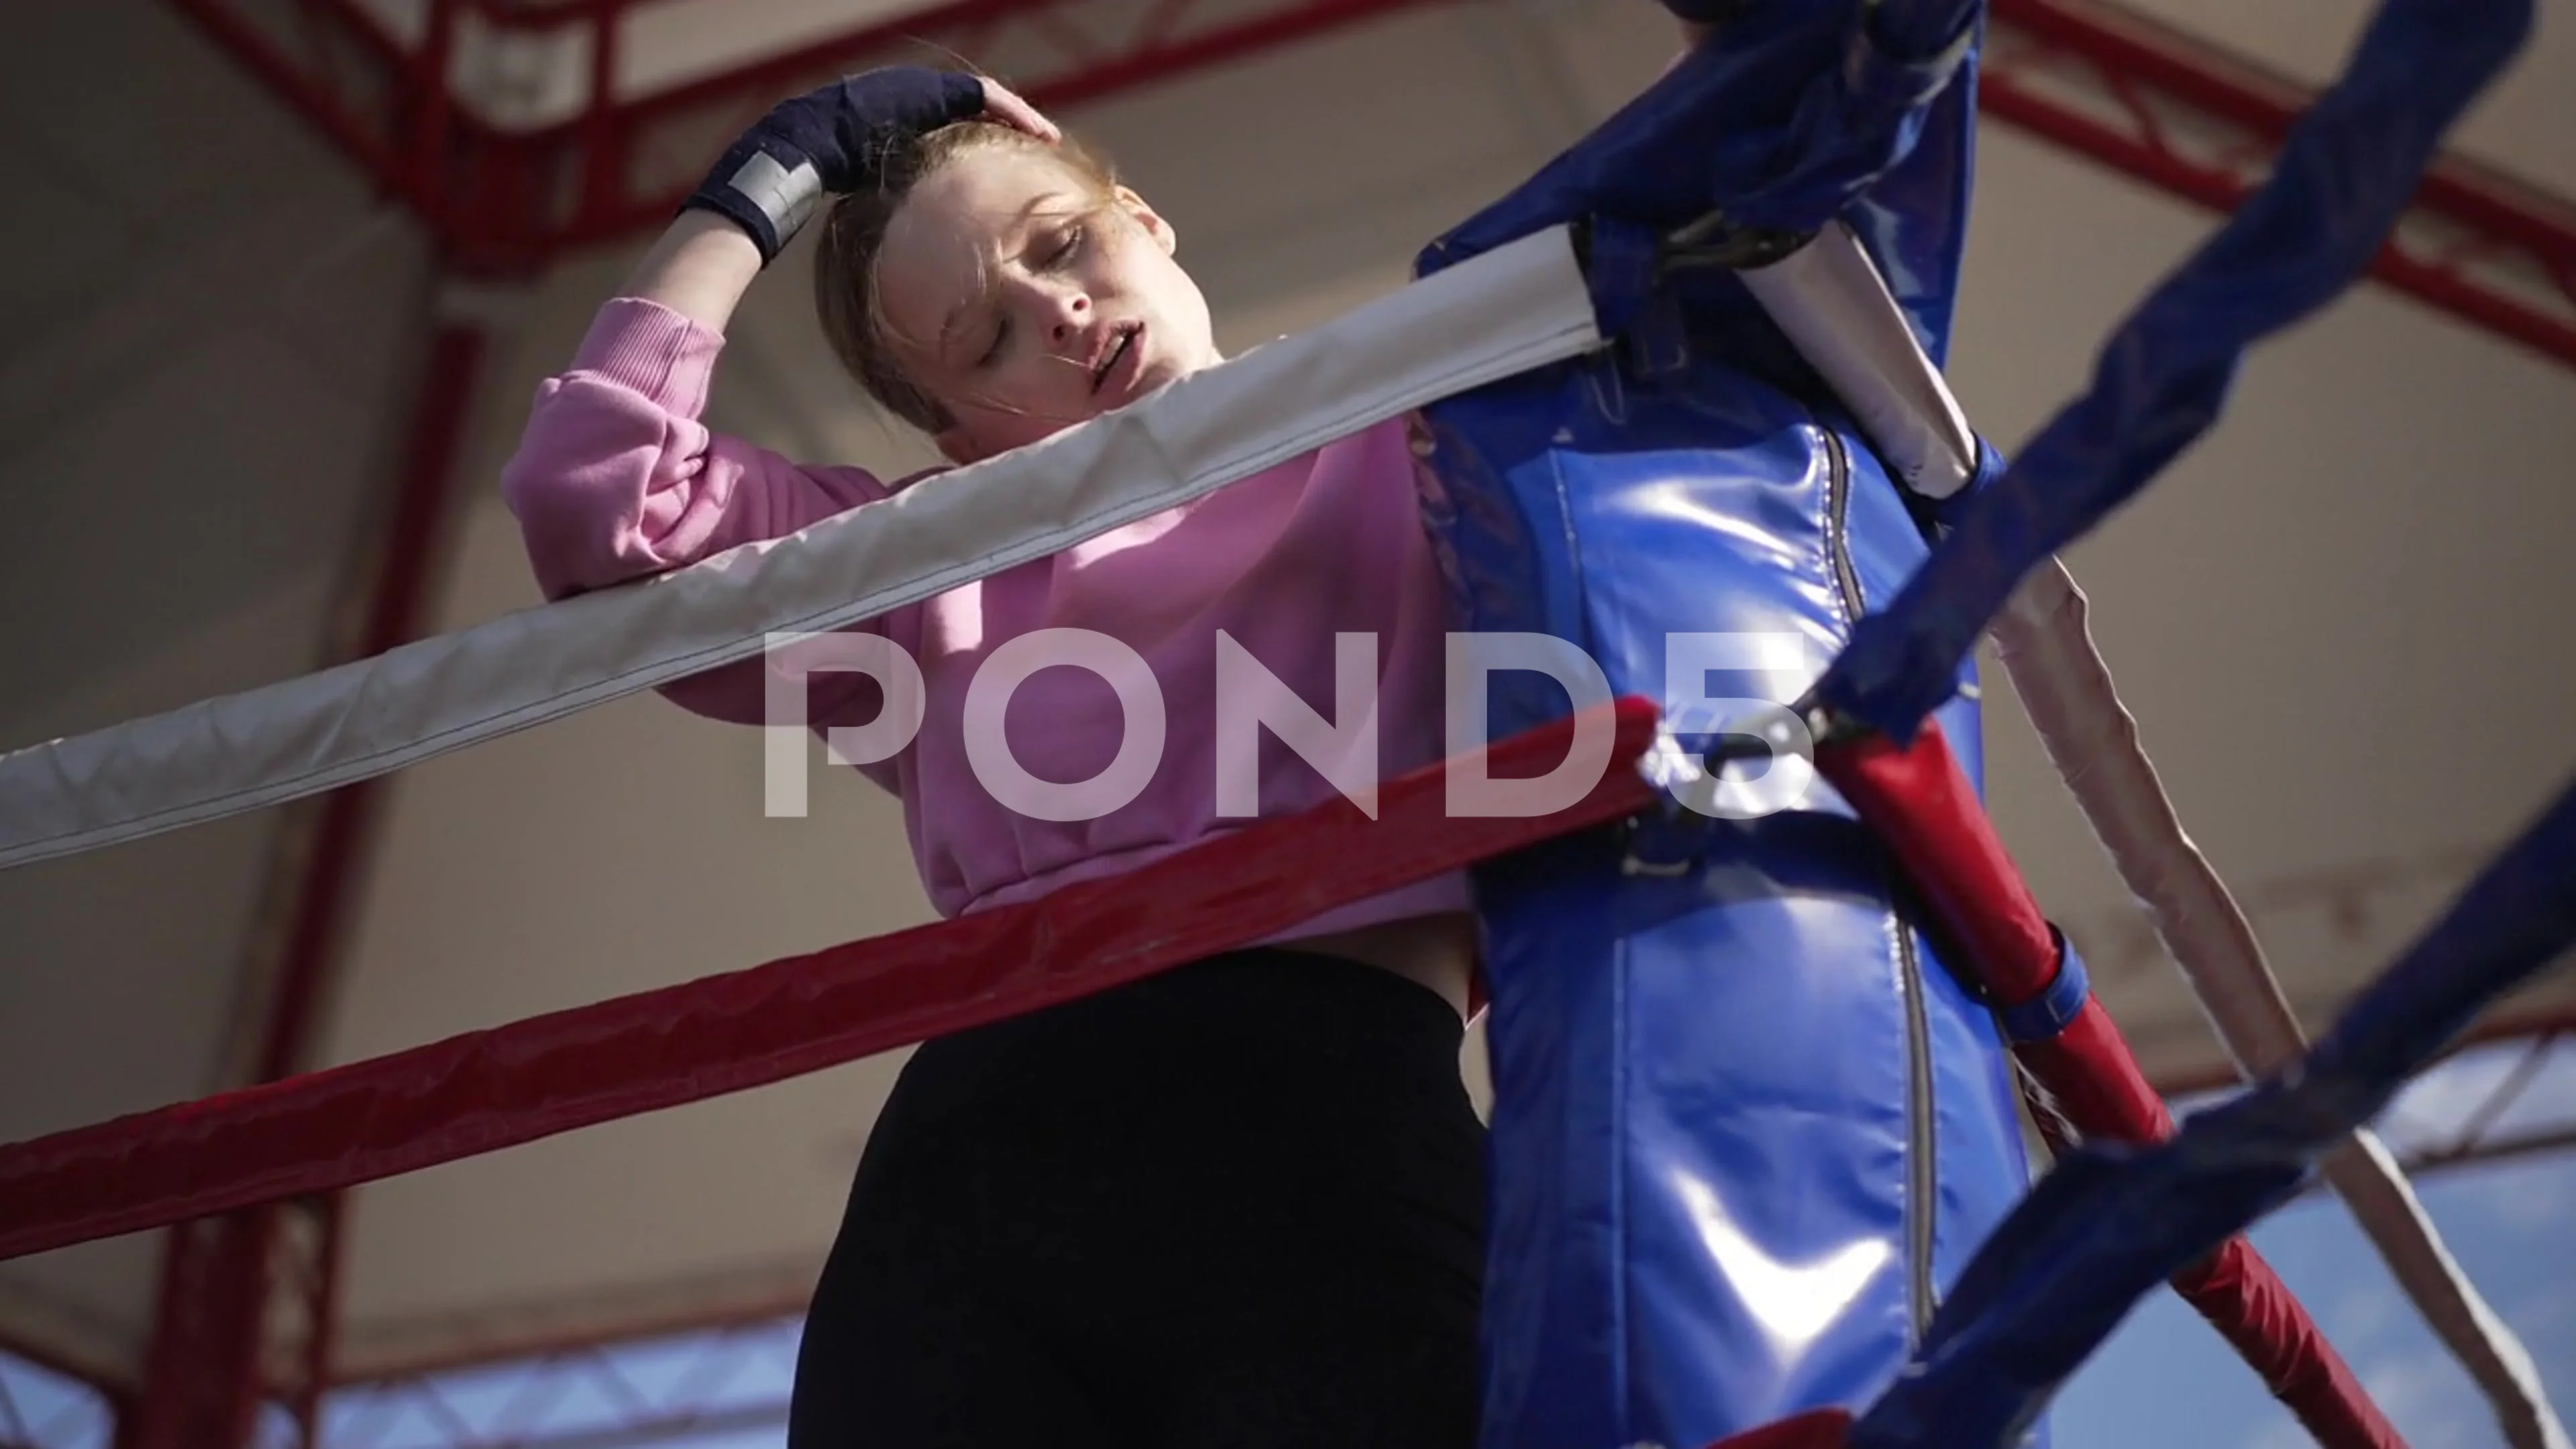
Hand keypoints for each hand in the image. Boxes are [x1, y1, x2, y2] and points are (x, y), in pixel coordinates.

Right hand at [686, 68, 1058, 263]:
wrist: (797, 152)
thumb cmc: (818, 187)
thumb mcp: (865, 200)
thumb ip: (887, 210)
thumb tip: (898, 261)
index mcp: (897, 125)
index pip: (947, 131)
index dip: (980, 147)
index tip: (1008, 171)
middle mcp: (908, 101)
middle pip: (969, 113)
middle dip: (1005, 130)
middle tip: (1040, 149)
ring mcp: (916, 91)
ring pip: (981, 100)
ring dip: (1018, 119)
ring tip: (1048, 137)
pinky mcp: (927, 89)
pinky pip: (981, 95)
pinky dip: (1012, 110)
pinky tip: (1037, 130)